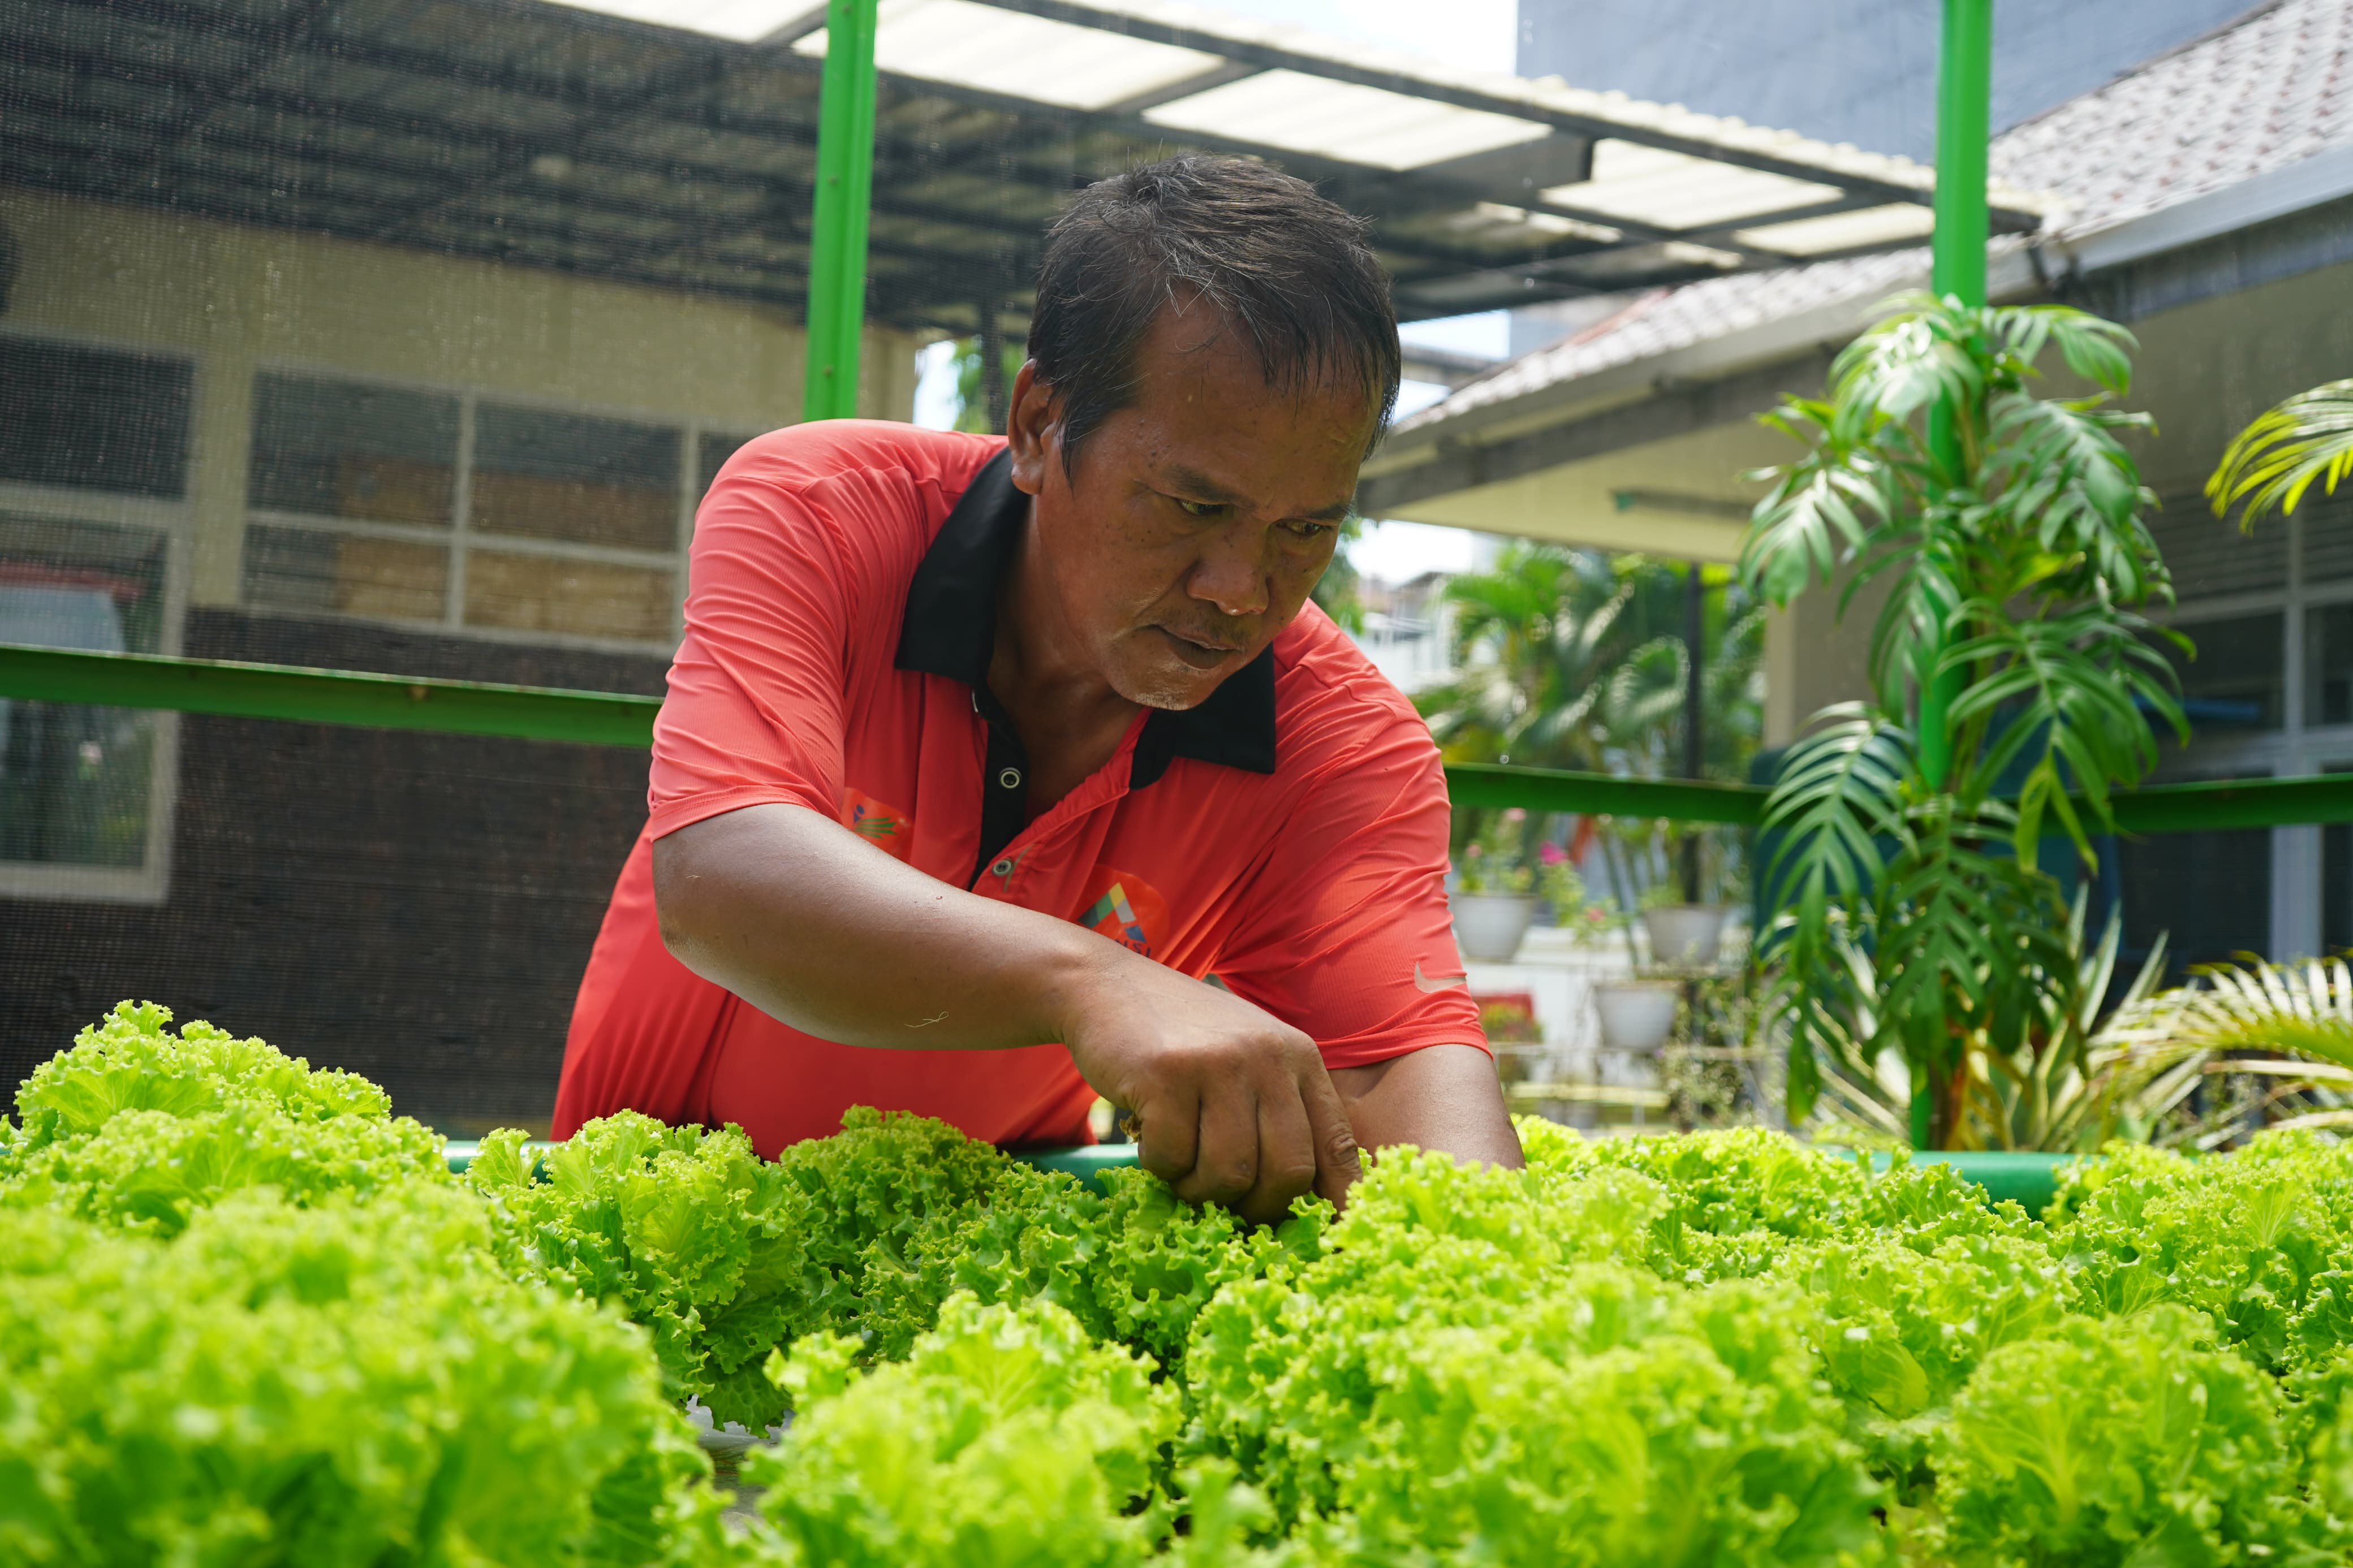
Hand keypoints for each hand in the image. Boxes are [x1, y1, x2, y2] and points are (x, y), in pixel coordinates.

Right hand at [1055, 946, 1359, 1223]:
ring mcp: (1217, 1063)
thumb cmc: (1182, 1039)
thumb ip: (1281, 1115)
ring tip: (1181, 1162)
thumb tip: (1310, 1203)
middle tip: (1227, 1205)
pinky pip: (1171, 1159)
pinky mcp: (1165, 1074)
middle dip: (1257, 1208)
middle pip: (1287, 1172)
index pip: (1337, 1146)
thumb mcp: (1249, 1060)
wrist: (1107, 986)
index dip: (1337, 1202)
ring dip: (1198, 1189)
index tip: (1323, 1238)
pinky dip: (1158, 1165)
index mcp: (1299, 1058)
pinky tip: (1149, 1134)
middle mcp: (1268, 1057)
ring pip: (1228, 1174)